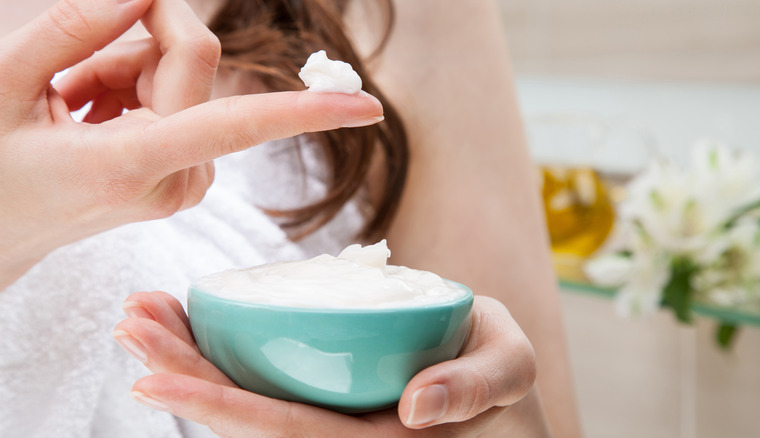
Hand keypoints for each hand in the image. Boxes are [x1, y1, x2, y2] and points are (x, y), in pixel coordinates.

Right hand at [0, 0, 383, 288]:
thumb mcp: (5, 84)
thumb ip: (76, 29)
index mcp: (131, 165)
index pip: (236, 124)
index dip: (306, 110)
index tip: (368, 109)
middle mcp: (176, 182)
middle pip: (194, 65)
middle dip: (134, 43)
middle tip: (71, 75)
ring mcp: (186, 185)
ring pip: (186, 82)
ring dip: (127, 71)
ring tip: (73, 107)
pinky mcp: (188, 178)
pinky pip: (182, 106)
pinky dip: (136, 93)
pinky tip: (95, 116)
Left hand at [114, 292, 537, 436]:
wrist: (499, 383)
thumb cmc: (503, 379)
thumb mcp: (511, 366)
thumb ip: (476, 384)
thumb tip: (414, 404)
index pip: (288, 430)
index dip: (218, 408)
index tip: (152, 379)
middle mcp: (342, 433)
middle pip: (249, 418)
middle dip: (182, 374)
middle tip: (130, 324)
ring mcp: (331, 411)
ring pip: (250, 396)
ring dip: (191, 358)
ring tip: (143, 318)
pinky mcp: (328, 387)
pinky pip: (269, 377)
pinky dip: (223, 350)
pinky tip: (192, 323)